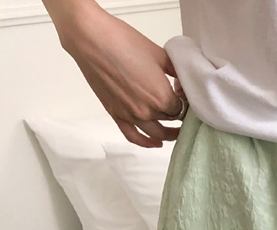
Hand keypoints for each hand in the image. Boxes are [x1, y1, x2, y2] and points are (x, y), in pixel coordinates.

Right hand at [56, 2, 185, 146]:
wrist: (91, 39)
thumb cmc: (125, 41)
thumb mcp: (159, 54)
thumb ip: (176, 72)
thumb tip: (184, 83)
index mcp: (162, 97)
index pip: (182, 109)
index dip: (186, 104)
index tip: (186, 99)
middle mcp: (148, 111)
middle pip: (170, 120)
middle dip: (178, 115)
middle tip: (182, 109)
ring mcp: (131, 116)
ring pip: (156, 133)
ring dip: (168, 134)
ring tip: (175, 131)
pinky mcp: (116, 115)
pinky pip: (134, 137)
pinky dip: (146, 143)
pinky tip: (156, 143)